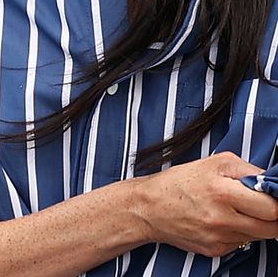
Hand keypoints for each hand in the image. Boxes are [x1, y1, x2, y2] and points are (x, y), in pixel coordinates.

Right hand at [131, 151, 277, 255]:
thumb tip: (271, 182)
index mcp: (222, 191)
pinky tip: (223, 220)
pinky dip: (239, 232)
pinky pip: (242, 243)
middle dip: (272, 216)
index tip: (273, 195)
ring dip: (257, 224)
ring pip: (260, 236)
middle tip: (261, 205)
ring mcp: (220, 237)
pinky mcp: (216, 250)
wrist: (150, 208)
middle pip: (273, 227)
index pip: (272, 207)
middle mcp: (222, 218)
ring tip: (238, 210)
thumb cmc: (180, 182)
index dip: (276, 200)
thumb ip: (246, 170)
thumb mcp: (212, 162)